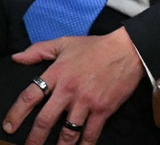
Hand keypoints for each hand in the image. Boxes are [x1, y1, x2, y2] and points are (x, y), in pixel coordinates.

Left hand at [3, 28, 144, 144]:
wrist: (129, 49)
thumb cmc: (98, 47)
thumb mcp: (66, 43)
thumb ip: (39, 50)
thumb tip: (17, 58)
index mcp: (57, 73)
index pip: (29, 97)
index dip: (16, 114)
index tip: (9, 126)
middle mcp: (69, 90)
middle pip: (45, 120)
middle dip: (34, 139)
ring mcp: (87, 101)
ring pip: (67, 131)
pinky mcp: (103, 108)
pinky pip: (90, 133)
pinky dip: (84, 144)